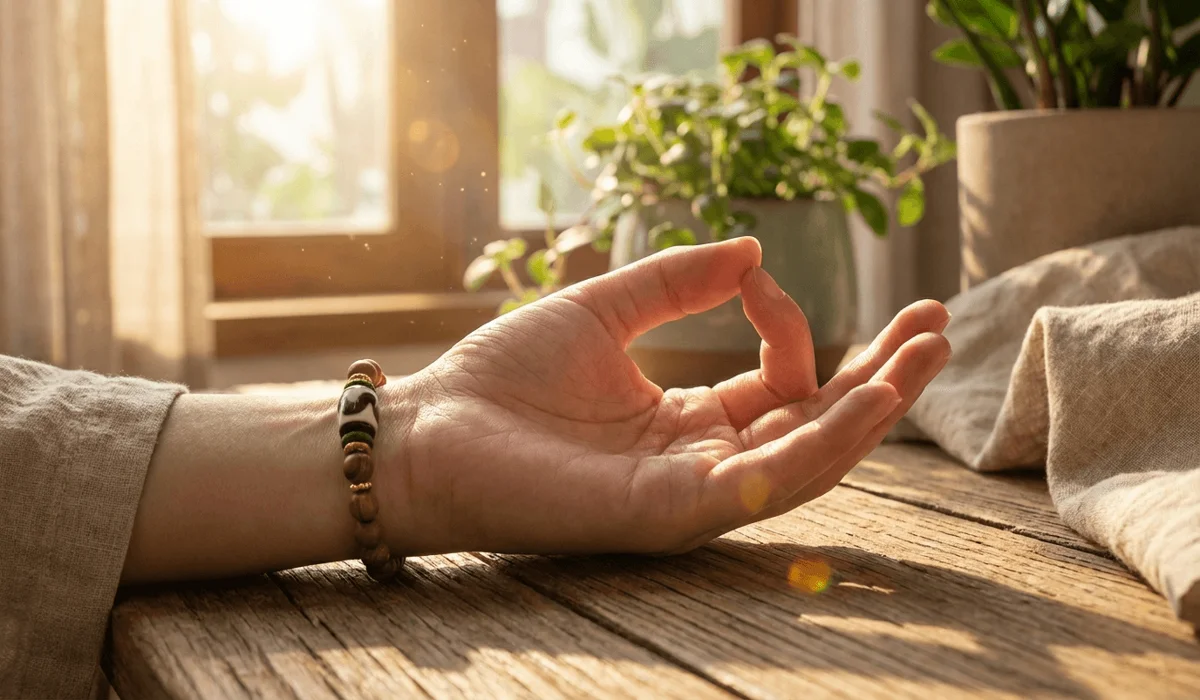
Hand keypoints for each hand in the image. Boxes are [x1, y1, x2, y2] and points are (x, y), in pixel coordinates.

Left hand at [380, 238, 950, 556]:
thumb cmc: (503, 379)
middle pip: (814, 426)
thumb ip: (678, 280)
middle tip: (939, 325)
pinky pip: (765, 484)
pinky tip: (865, 400)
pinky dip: (821, 444)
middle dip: (882, 379)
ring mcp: (692, 496)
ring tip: (924, 354)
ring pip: (808, 460)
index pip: (779, 384)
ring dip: (872, 410)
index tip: (763, 277)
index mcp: (687, 421)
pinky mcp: (671, 515)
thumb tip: (756, 249)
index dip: (794, 331)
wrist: (429, 431)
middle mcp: (703, 464)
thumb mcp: (603, 309)